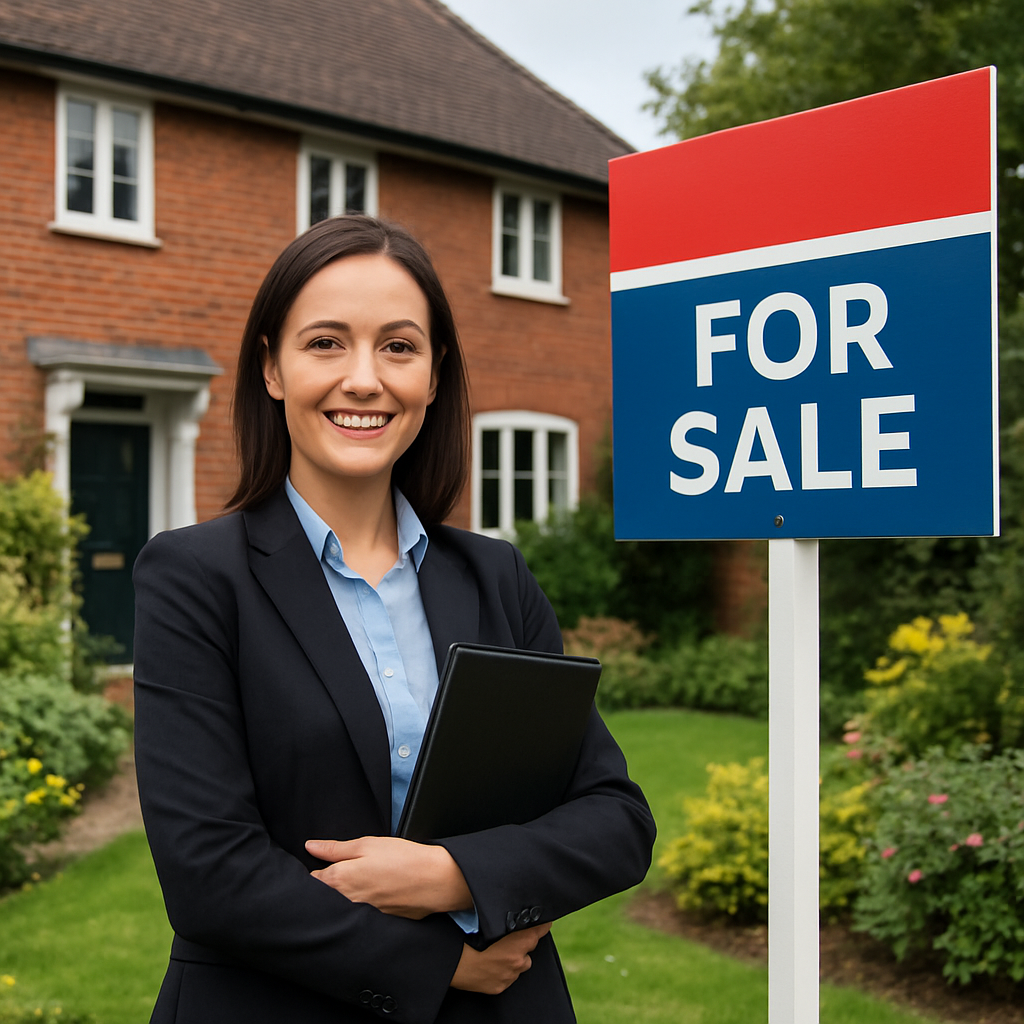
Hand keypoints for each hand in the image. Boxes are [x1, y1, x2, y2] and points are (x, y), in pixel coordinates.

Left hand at [305, 836, 472, 918]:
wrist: (434, 881)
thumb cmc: (402, 858)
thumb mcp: (367, 844)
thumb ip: (335, 848)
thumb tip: (309, 846)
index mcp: (340, 880)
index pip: (312, 881)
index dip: (315, 872)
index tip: (323, 866)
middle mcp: (345, 903)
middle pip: (324, 898)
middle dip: (326, 888)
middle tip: (345, 874)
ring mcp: (359, 916)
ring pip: (340, 909)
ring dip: (342, 900)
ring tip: (363, 884)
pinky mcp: (374, 924)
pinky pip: (357, 918)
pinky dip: (359, 910)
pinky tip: (375, 897)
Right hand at [450, 923, 550, 994]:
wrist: (459, 966)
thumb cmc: (471, 941)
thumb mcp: (489, 924)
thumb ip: (502, 919)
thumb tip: (505, 908)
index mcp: (518, 944)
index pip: (538, 932)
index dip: (543, 925)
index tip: (547, 921)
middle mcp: (518, 961)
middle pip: (529, 948)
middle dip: (523, 942)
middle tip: (510, 937)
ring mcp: (511, 976)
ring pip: (520, 964)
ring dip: (515, 958)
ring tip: (499, 952)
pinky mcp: (502, 987)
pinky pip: (508, 976)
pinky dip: (504, 970)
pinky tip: (492, 964)